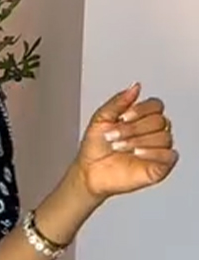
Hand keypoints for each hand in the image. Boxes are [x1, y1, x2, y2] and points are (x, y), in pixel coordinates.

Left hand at [76, 84, 178, 199]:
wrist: (89, 173)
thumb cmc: (94, 149)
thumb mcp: (101, 118)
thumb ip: (119, 100)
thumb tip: (136, 86)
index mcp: (142, 119)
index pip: (156, 105)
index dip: (140, 110)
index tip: (123, 118)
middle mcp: (152, 133)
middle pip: (159, 120)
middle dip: (134, 128)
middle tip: (115, 137)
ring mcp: (157, 150)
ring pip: (164, 137)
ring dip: (139, 141)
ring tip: (120, 148)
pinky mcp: (159, 167)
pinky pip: (170, 155)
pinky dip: (154, 153)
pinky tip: (137, 154)